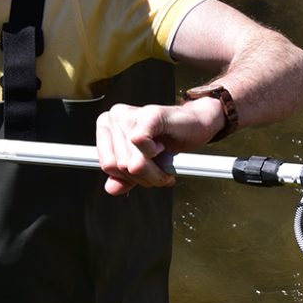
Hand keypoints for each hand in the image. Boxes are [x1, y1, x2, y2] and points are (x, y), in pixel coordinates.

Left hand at [95, 97, 224, 195]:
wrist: (196, 126)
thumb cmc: (170, 140)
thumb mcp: (142, 164)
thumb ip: (124, 177)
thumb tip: (111, 189)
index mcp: (107, 127)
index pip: (106, 164)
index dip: (127, 177)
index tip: (143, 174)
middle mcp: (115, 117)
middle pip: (120, 165)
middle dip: (144, 176)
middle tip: (160, 170)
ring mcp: (130, 114)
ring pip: (132, 161)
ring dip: (154, 171)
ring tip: (164, 162)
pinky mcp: (148, 114)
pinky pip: (140, 142)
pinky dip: (155, 154)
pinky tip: (162, 148)